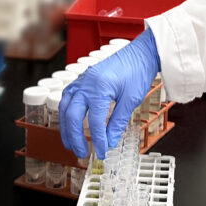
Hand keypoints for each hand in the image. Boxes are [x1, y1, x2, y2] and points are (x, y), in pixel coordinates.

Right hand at [58, 29, 159, 157]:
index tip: (101, 153)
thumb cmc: (138, 71)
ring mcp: (82, 80)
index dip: (97, 140)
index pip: (94, 122)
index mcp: (99, 88)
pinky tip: (70, 123)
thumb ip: (118, 122)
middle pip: (72, 116)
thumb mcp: (131, 99)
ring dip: (66, 128)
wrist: (141, 52)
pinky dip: (66, 113)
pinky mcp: (83, 79)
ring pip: (64, 107)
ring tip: (71, 144)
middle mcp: (86, 83)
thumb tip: (109, 142)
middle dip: (75, 137)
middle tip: (83, 153)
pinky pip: (68, 98)